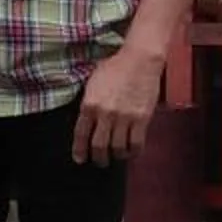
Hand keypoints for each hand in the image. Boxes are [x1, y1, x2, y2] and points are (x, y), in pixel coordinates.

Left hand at [74, 45, 163, 165]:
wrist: (139, 60)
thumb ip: (88, 103)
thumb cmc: (114, 67)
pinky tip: (131, 152)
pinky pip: (137, 143)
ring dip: (116, 156)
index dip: (79, 150)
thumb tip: (86, 120)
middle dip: (98, 158)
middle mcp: (105, 114)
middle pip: (99, 146)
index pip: (81, 134)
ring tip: (116, 157)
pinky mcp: (142, 119)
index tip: (80, 159)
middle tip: (99, 162)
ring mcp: (124, 118)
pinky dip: (133, 152)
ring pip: (118, 148)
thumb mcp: (92, 83)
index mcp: (89, 104)